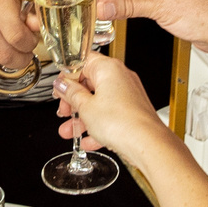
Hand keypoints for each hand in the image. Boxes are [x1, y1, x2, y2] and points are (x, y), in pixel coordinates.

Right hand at [52, 53, 166, 156]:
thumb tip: (62, 85)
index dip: (67, 77)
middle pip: (90, 84)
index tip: (60, 90)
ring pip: (99, 102)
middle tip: (65, 111)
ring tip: (69, 131)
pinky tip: (88, 140)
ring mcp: (128, 94)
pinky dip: (98, 125)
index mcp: (108, 68)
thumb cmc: (122, 122)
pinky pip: (110, 115)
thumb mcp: (85, 107)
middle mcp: (121, 77)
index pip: (82, 62)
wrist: (147, 143)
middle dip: (73, 101)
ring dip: (82, 117)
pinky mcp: (132, 111)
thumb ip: (71, 94)